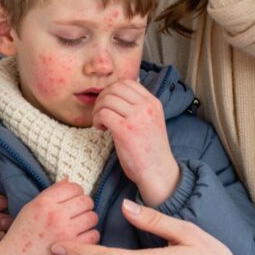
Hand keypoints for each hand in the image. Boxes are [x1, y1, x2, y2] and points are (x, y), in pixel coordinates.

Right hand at [0, 181, 98, 254]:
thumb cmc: (21, 234)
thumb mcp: (30, 208)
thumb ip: (50, 194)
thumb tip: (68, 180)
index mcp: (44, 202)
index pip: (73, 187)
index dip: (76, 192)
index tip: (73, 200)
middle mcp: (55, 215)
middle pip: (86, 201)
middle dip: (85, 206)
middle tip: (78, 213)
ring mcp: (64, 232)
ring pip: (92, 217)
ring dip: (88, 221)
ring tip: (79, 226)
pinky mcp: (71, 249)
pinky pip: (93, 235)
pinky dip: (90, 236)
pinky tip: (80, 238)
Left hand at [92, 80, 178, 206]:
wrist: (158, 172)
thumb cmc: (151, 149)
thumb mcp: (150, 120)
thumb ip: (138, 106)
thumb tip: (114, 95)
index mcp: (153, 102)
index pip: (127, 82)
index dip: (112, 90)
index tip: (109, 104)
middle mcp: (146, 106)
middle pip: (114, 88)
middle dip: (102, 98)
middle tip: (100, 112)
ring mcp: (136, 117)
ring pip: (106, 100)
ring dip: (97, 110)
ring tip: (100, 122)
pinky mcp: (125, 130)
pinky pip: (103, 114)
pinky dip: (97, 120)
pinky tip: (101, 129)